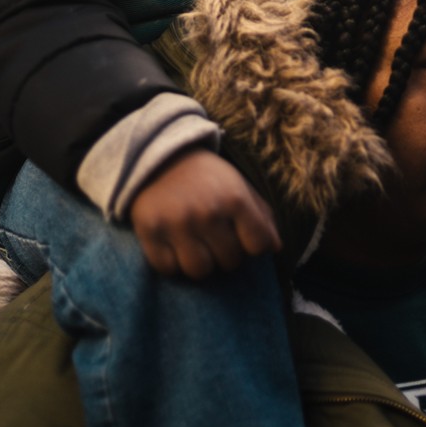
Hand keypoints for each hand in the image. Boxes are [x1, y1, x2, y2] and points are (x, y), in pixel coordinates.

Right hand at [128, 149, 280, 279]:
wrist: (160, 156)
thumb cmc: (206, 177)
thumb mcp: (238, 186)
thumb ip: (261, 216)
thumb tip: (275, 248)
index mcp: (234, 198)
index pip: (257, 246)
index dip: (253, 246)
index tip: (242, 237)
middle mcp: (207, 212)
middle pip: (229, 262)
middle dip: (226, 254)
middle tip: (216, 238)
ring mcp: (177, 224)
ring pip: (199, 271)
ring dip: (201, 262)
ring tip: (197, 245)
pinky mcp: (150, 232)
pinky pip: (168, 269)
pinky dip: (172, 263)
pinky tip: (174, 244)